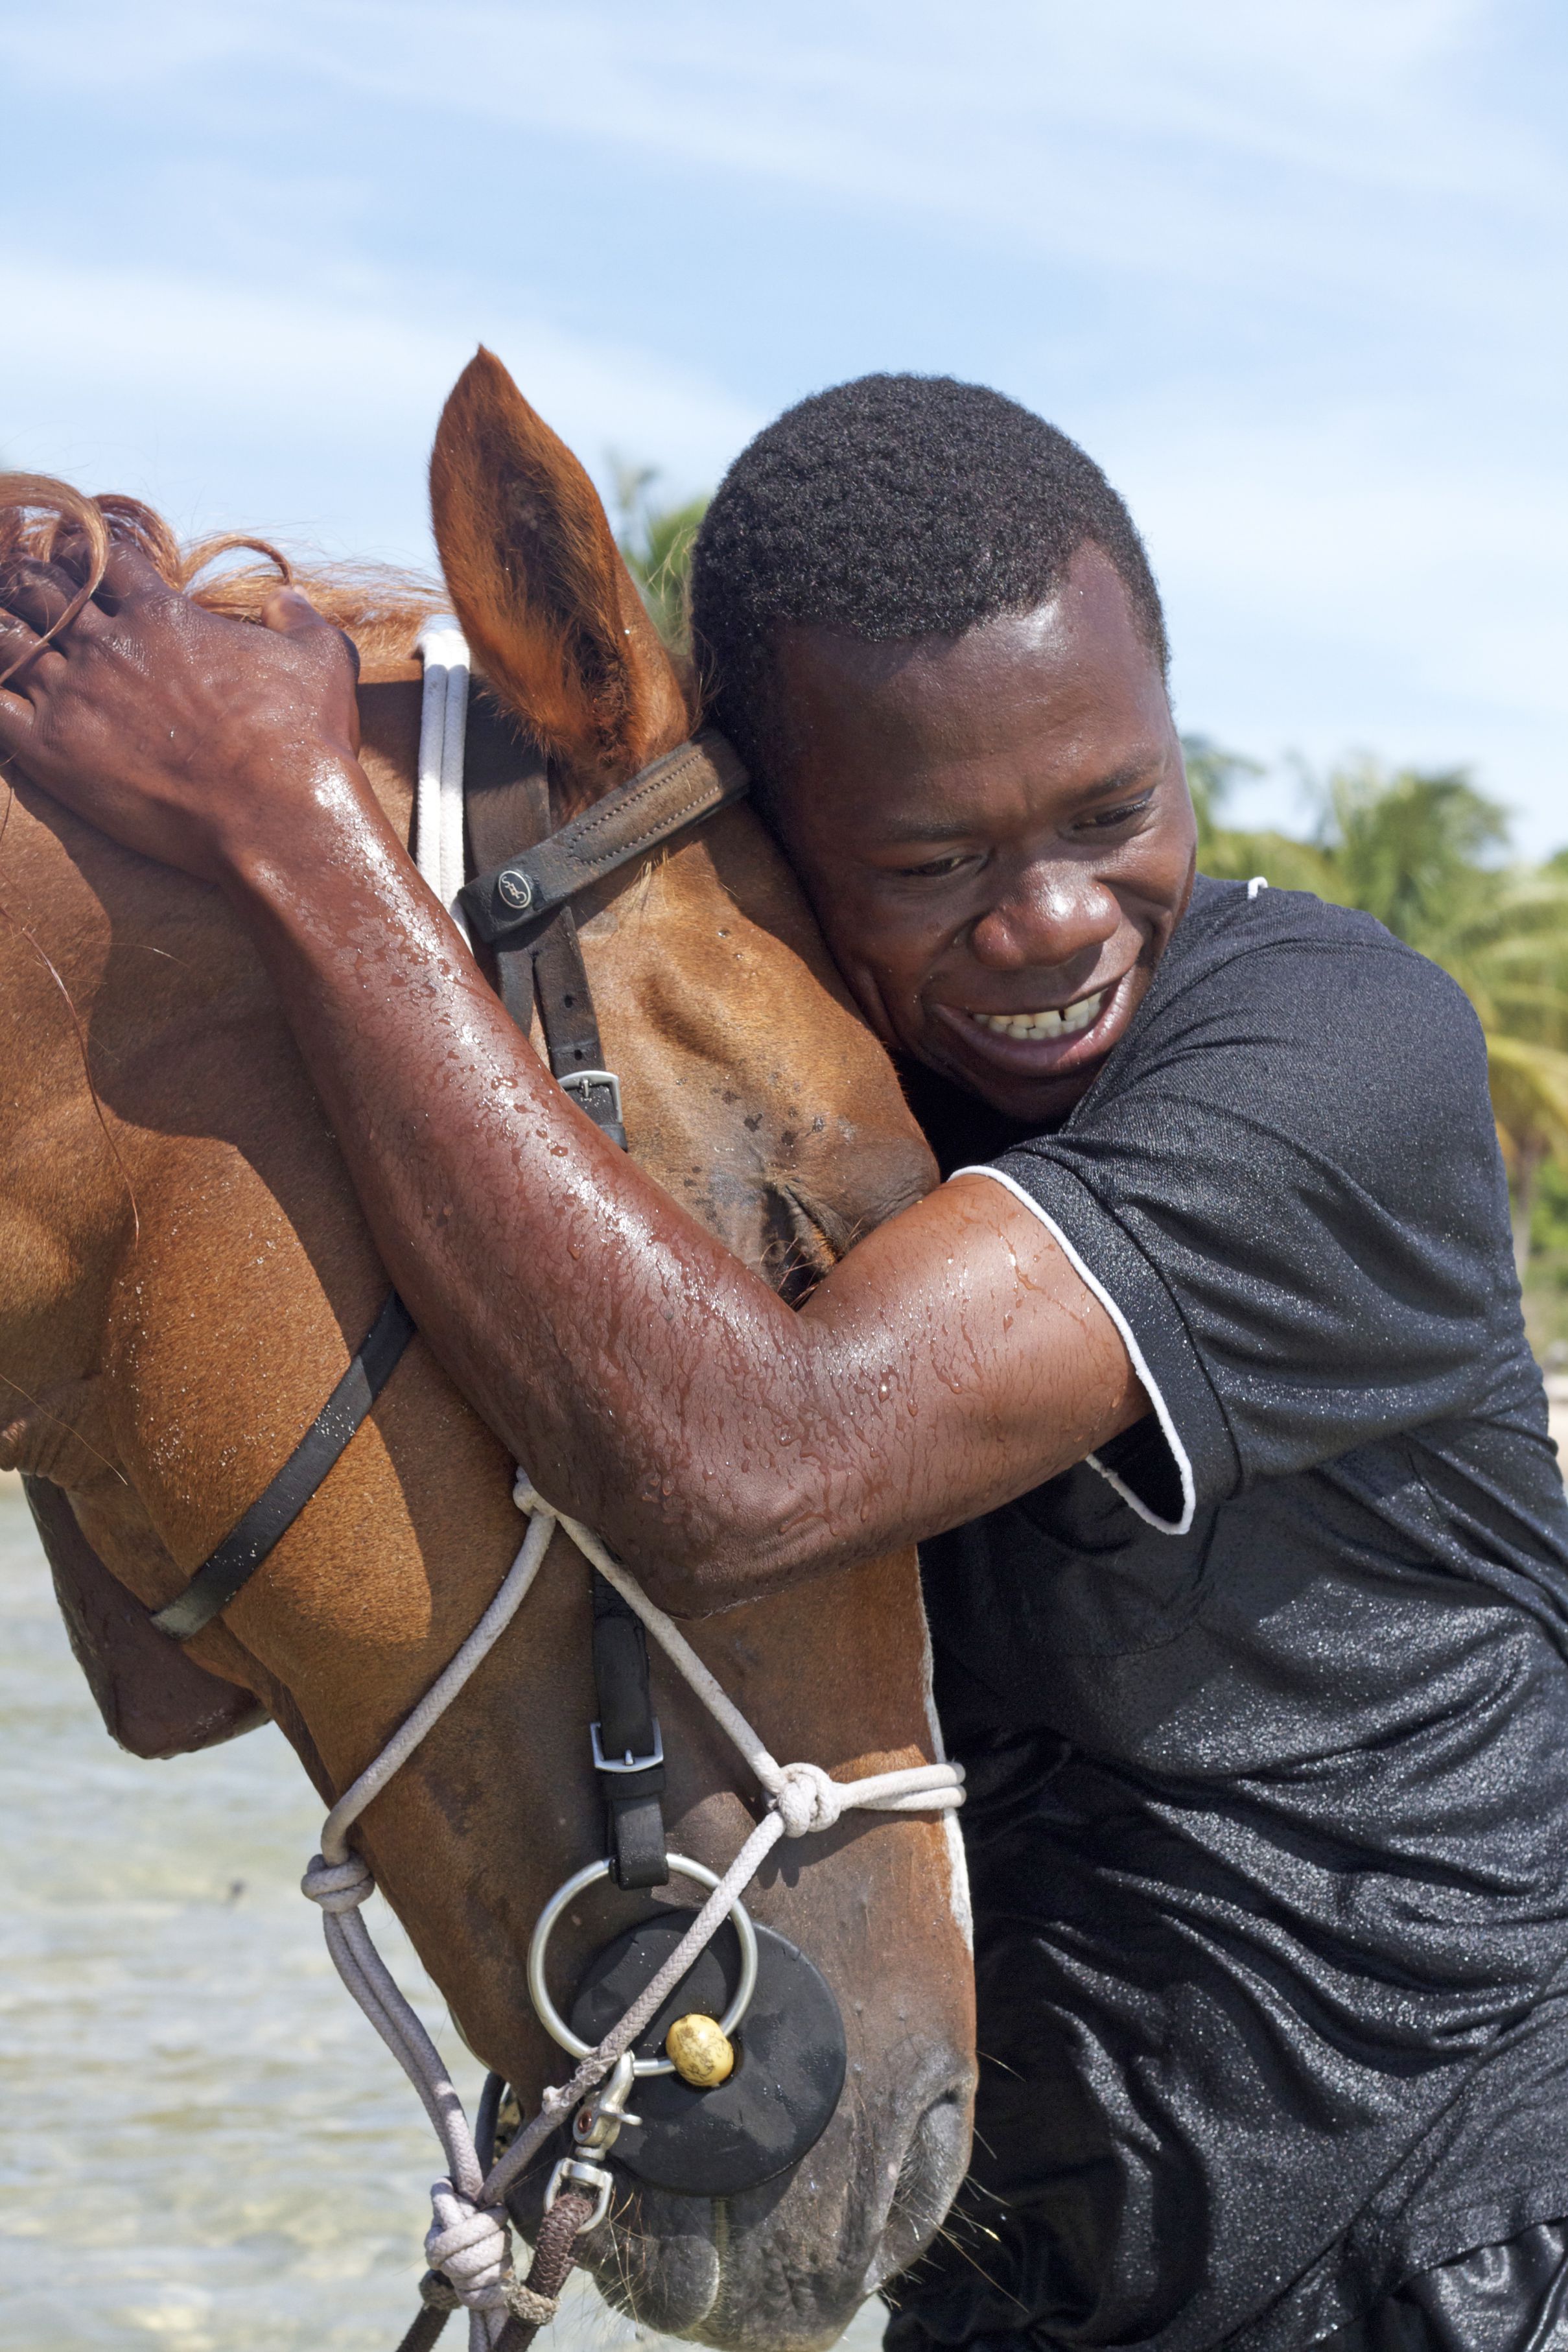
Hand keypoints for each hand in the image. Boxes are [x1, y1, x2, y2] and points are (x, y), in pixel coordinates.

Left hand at [0, 533, 367, 884]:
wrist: (278, 815)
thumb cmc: (305, 740)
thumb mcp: (323, 660)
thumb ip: (299, 619)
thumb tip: (284, 598)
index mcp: (162, 614)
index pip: (102, 559)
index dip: (85, 554)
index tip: (79, 562)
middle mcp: (108, 645)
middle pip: (39, 589)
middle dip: (29, 586)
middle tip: (26, 596)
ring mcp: (73, 696)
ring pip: (5, 637)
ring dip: (2, 630)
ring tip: (5, 634)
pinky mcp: (50, 750)